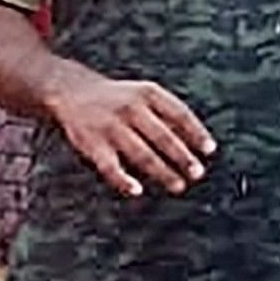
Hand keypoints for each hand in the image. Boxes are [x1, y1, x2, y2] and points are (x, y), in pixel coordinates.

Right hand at [40, 67, 216, 197]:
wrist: (70, 89)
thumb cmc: (116, 98)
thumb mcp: (142, 94)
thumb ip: (167, 113)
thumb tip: (195, 142)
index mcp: (147, 93)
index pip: (179, 113)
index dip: (196, 132)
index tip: (210, 150)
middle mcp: (130, 108)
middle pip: (163, 136)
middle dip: (183, 157)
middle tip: (197, 173)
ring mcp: (111, 126)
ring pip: (142, 154)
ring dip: (163, 171)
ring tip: (178, 185)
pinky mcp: (92, 143)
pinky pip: (110, 167)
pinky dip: (123, 180)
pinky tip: (136, 190)